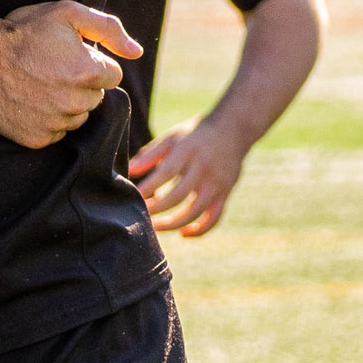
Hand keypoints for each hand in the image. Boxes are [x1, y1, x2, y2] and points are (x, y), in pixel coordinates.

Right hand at [0, 1, 140, 149]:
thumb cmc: (23, 30)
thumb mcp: (66, 13)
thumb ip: (108, 29)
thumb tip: (137, 52)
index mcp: (89, 72)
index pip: (112, 75)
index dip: (92, 61)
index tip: (68, 55)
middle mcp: (75, 102)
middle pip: (95, 98)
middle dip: (81, 84)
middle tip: (51, 68)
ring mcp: (54, 123)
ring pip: (76, 117)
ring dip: (65, 104)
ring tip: (38, 84)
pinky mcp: (36, 138)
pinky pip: (55, 132)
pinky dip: (46, 120)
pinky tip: (29, 100)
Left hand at [129, 115, 246, 235]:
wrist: (232, 130)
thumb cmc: (194, 134)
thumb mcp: (172, 137)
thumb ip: (151, 154)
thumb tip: (130, 170)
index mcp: (187, 150)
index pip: (167, 172)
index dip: (151, 186)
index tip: (136, 196)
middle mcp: (203, 168)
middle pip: (179, 195)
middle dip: (158, 208)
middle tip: (141, 214)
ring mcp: (216, 183)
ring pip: (196, 211)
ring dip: (174, 223)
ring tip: (156, 227)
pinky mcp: (226, 193)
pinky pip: (214, 218)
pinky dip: (200, 230)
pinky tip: (183, 233)